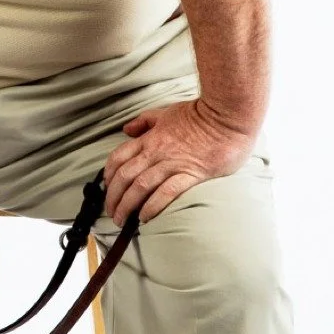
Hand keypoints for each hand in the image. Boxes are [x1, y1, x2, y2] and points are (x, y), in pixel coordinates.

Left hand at [103, 99, 255, 225]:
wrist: (228, 116)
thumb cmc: (200, 114)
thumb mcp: (166, 112)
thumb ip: (145, 121)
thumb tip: (127, 129)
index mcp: (149, 138)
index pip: (118, 157)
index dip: (108, 176)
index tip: (106, 188)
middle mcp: (156, 152)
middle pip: (125, 176)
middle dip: (113, 197)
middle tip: (110, 212)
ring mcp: (172, 163)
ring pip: (140, 186)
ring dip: (127, 205)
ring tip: (121, 220)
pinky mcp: (191, 174)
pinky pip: (166, 192)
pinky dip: (152, 206)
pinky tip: (144, 218)